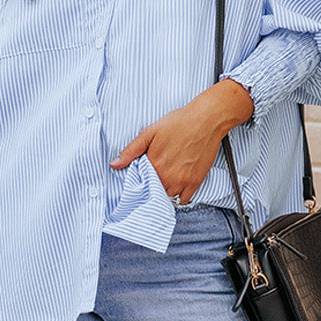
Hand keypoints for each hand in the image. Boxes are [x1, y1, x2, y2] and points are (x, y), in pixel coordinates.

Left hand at [109, 80, 252, 202]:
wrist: (206, 120)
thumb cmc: (180, 122)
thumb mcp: (150, 132)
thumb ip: (131, 150)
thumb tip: (114, 164)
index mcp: (153, 164)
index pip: (140, 183)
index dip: (140, 180)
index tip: (142, 176)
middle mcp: (167, 176)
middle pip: (153, 192)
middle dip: (151, 187)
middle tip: (155, 177)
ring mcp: (182, 181)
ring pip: (167, 197)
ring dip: (164, 192)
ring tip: (166, 181)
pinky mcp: (195, 182)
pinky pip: (183, 200)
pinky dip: (179, 196)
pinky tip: (177, 186)